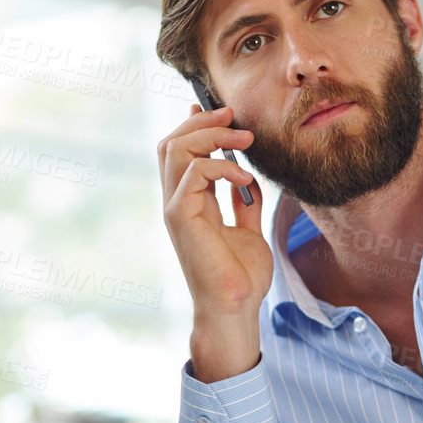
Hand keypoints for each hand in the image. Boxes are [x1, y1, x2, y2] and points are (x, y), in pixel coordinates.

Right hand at [157, 103, 270, 381]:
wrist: (236, 308)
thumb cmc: (242, 278)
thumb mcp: (250, 231)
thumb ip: (245, 204)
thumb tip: (249, 179)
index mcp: (190, 203)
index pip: (180, 151)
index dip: (197, 125)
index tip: (226, 113)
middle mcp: (177, 202)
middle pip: (172, 142)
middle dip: (204, 122)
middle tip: (237, 117)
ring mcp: (175, 208)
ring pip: (176, 148)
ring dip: (213, 135)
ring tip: (245, 140)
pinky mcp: (180, 217)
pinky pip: (194, 172)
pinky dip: (222, 166)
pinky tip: (245, 180)